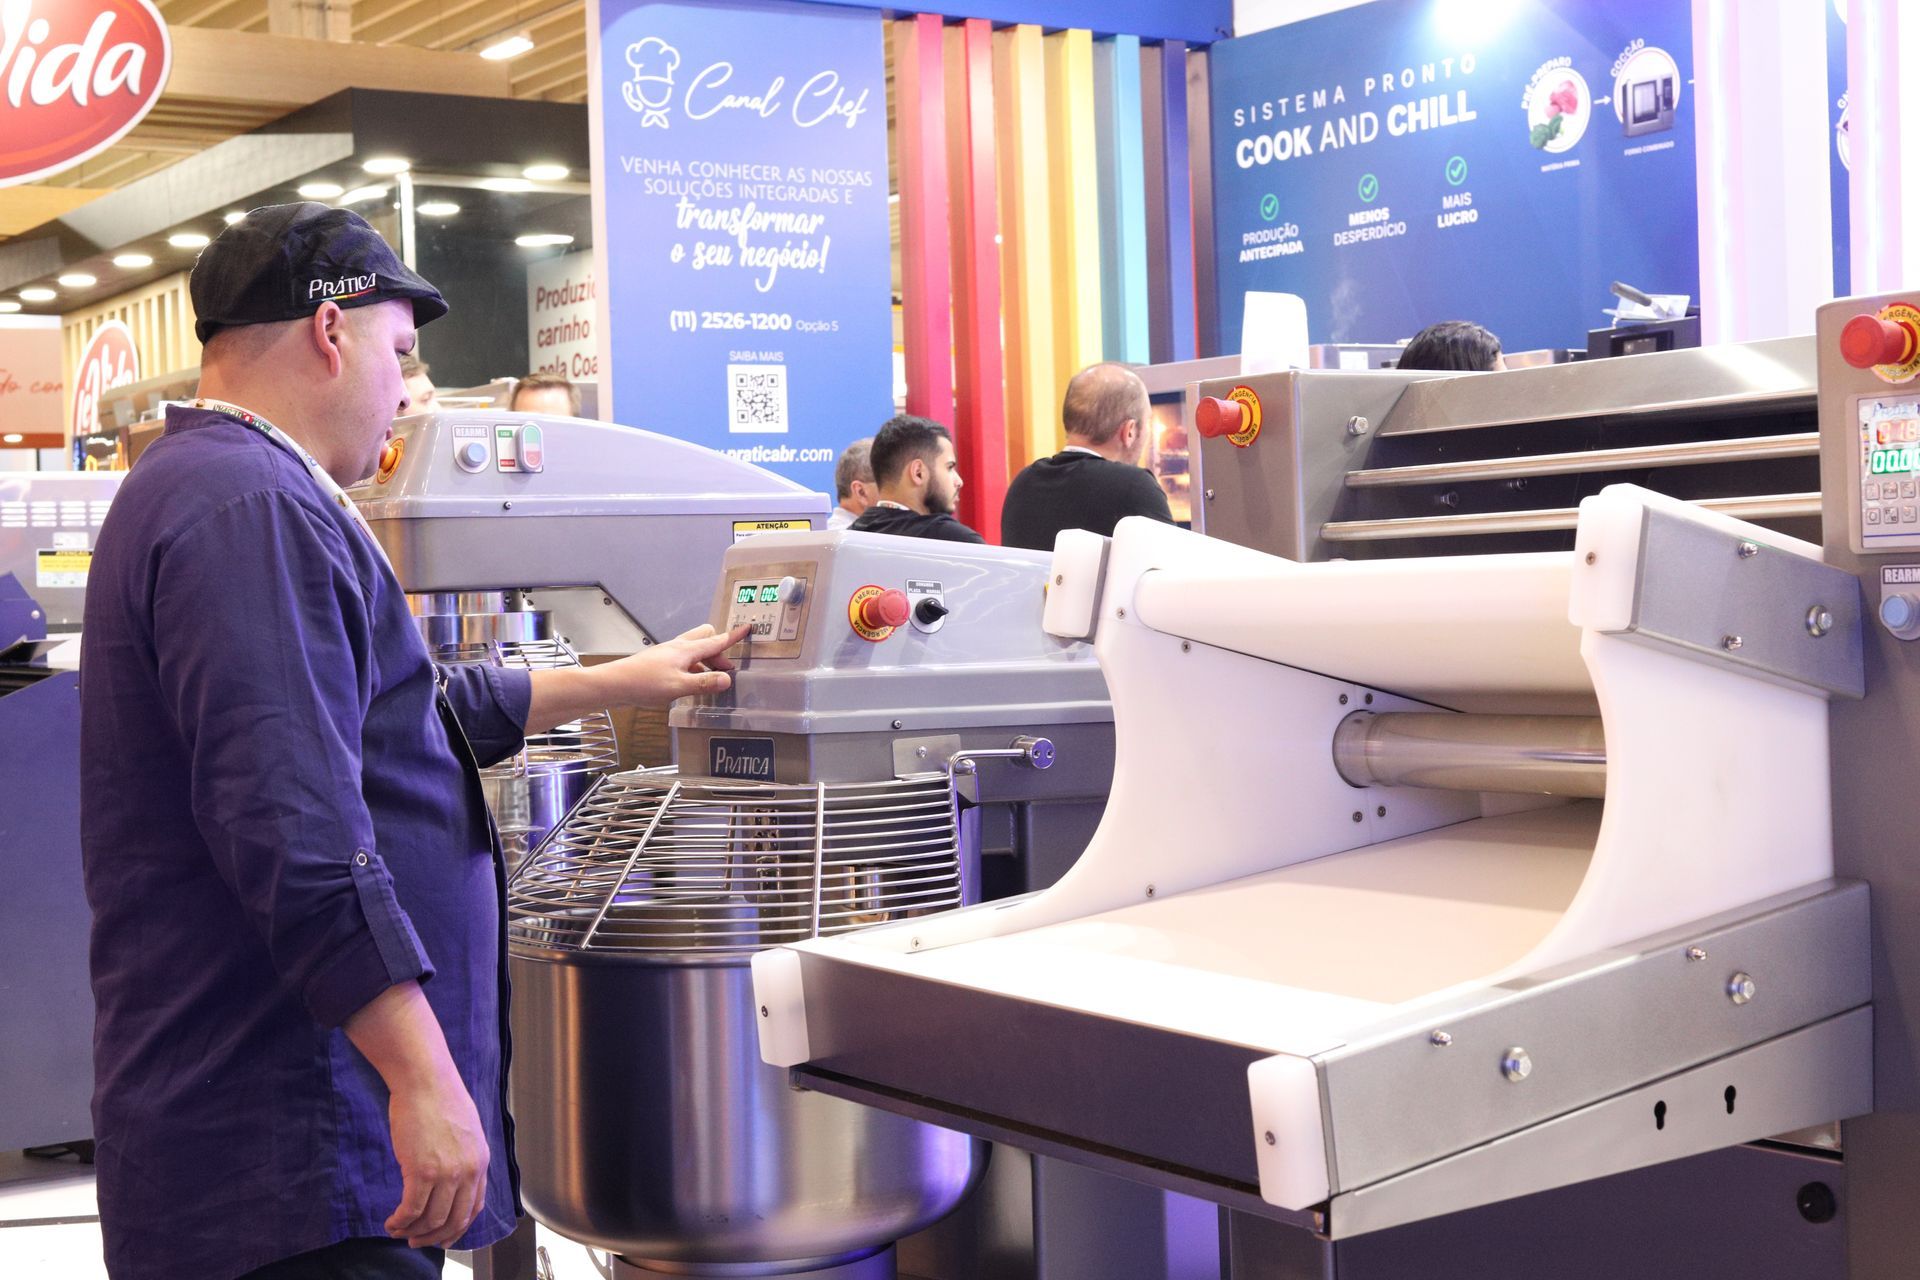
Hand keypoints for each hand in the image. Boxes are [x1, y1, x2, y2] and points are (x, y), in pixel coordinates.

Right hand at [384, 1068, 489, 1247]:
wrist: (425, 1080)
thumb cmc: (440, 1098)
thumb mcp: (466, 1130)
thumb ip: (463, 1157)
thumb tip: (451, 1178)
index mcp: (481, 1161)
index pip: (474, 1208)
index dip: (457, 1228)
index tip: (443, 1236)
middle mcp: (469, 1171)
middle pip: (453, 1220)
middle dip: (433, 1237)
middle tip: (417, 1241)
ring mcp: (447, 1173)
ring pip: (431, 1219)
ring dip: (413, 1232)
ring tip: (398, 1231)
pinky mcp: (422, 1171)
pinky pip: (411, 1210)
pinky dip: (400, 1221)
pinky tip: (392, 1221)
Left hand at [592, 623, 751, 708]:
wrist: (613, 684)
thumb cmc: (644, 684)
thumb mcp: (678, 686)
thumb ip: (704, 683)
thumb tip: (727, 679)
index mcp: (686, 650)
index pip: (716, 640)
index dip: (732, 636)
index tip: (746, 628)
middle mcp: (678, 647)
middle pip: (705, 638)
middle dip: (719, 650)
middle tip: (725, 669)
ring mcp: (668, 653)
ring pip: (694, 649)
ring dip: (706, 660)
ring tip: (711, 679)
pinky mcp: (660, 661)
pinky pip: (684, 658)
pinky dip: (694, 666)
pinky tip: (691, 682)